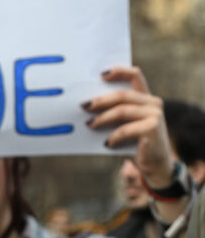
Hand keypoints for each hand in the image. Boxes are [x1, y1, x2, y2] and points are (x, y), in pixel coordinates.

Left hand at [82, 66, 173, 186]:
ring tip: (89, 125)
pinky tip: (106, 143)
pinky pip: (127, 129)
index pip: (134, 76)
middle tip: (83, 106)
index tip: (101, 74)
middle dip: (100, 100)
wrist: (152, 166)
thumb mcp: (120, 126)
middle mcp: (152, 103)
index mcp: (144, 98)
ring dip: (102, 118)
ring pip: (122, 110)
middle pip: (123, 94)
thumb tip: (83, 107)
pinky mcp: (154, 128)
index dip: (119, 71)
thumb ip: (110, 114)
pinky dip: (113, 136)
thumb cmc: (131, 144)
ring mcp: (155, 114)